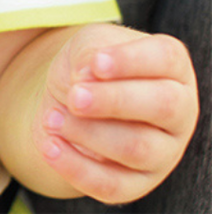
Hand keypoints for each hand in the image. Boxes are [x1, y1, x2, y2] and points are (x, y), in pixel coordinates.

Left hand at [35, 23, 197, 202]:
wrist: (71, 98)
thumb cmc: (90, 64)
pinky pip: (112, 185)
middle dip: (113, 101)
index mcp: (171, 67)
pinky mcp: (136, 183)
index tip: (96, 62)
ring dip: (88, 133)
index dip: (131, 61)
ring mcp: (162, 152)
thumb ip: (89, 52)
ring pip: (136, 148)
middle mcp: (177, 111)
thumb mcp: (88, 43)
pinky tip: (50, 146)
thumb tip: (86, 77)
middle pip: (161, 106)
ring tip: (51, 117)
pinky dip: (77, 167)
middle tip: (74, 96)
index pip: (166, 58)